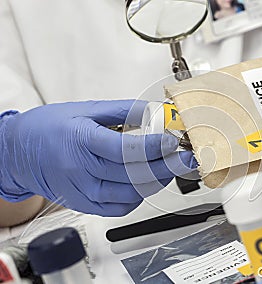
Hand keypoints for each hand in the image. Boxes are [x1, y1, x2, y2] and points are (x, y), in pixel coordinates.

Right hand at [0, 100, 196, 216]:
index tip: (173, 142)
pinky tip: (146, 183)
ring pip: (131, 194)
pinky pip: (119, 209)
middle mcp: (83, 170)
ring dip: (156, 182)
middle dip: (166, 166)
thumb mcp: (84, 110)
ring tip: (168, 167)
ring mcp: (83, 191)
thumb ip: (121, 111)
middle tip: (184, 157)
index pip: (127, 150)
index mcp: (83, 141)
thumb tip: (151, 112)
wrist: (18, 152)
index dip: (154, 148)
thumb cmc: (47, 128)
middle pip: (134, 174)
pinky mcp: (84, 204)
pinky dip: (139, 197)